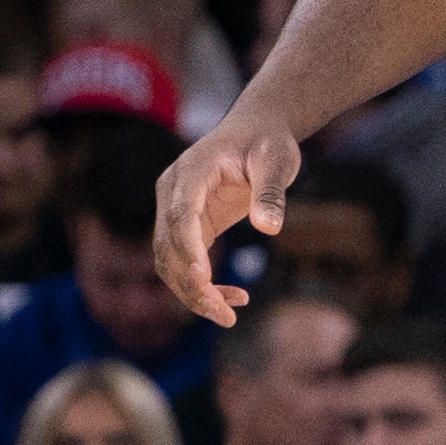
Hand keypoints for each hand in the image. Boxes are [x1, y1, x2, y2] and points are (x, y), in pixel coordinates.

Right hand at [152, 109, 295, 326]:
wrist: (257, 130)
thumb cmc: (267, 142)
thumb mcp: (277, 161)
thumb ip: (271, 192)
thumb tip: (269, 228)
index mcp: (191, 171)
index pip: (181, 215)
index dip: (188, 248)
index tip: (203, 277)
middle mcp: (172, 192)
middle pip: (168, 245)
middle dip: (191, 284)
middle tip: (225, 315)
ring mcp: (174, 210)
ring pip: (169, 261)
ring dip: (193, 292)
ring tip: (229, 315)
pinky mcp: (186, 226)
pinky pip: (184, 262)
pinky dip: (201, 284)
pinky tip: (232, 297)